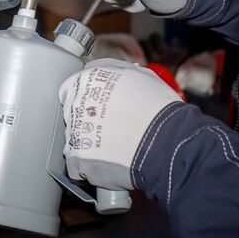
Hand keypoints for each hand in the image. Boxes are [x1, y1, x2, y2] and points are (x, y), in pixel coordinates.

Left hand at [58, 58, 183, 189]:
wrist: (167, 141)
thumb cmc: (158, 108)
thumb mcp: (140, 74)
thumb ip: (114, 70)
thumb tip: (106, 70)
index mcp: (87, 81)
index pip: (71, 89)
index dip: (87, 101)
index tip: (98, 110)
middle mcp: (75, 104)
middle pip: (72, 115)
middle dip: (88, 122)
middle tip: (111, 129)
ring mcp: (74, 132)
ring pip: (74, 140)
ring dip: (89, 145)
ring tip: (114, 147)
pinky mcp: (78, 158)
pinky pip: (77, 166)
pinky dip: (89, 168)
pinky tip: (107, 163)